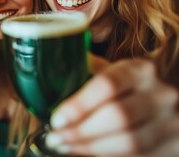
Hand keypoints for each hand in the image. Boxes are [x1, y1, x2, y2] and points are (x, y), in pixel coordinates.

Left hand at [45, 57, 178, 156]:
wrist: (161, 106)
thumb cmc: (126, 88)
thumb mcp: (111, 73)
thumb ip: (88, 72)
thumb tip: (51, 72)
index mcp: (140, 70)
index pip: (108, 84)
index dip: (80, 104)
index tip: (56, 119)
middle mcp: (160, 94)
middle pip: (118, 116)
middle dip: (80, 131)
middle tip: (55, 137)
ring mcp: (170, 122)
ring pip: (129, 142)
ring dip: (90, 147)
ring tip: (64, 146)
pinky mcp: (172, 147)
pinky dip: (105, 156)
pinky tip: (84, 152)